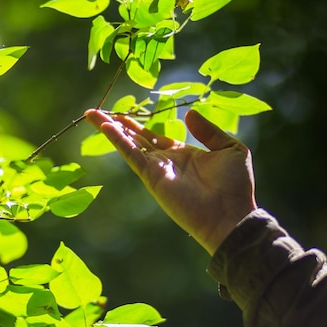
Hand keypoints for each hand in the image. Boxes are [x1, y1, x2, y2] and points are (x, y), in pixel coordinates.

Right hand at [84, 109, 257, 254]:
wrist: (231, 215)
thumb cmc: (235, 186)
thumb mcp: (230, 149)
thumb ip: (209, 131)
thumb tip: (189, 113)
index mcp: (182, 153)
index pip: (153, 135)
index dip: (137, 124)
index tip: (121, 113)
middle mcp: (165, 161)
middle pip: (134, 138)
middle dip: (116, 124)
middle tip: (95, 111)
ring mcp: (157, 169)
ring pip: (128, 144)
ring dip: (110, 129)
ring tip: (92, 114)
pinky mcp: (152, 177)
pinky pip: (132, 155)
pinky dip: (118, 141)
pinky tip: (106, 127)